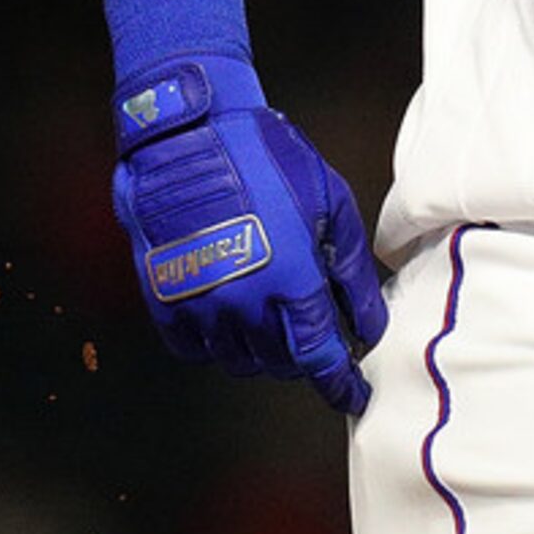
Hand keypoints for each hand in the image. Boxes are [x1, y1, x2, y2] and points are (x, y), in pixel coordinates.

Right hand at [110, 54, 387, 413]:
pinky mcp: (164, 299)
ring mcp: (198, 305)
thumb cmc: (268, 160)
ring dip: (264, 354)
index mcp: (290, 280)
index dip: (339, 383)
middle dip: (306, 361)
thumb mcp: (330, 205)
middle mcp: (242, 304)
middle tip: (319, 340)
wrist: (190, 136)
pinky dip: (218, 345)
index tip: (354, 397)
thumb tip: (369, 324)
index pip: (319, 357)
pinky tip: (234, 320)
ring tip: (278, 323)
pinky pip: (194, 348)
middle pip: (280, 364)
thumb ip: (352, 273)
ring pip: (238, 361)